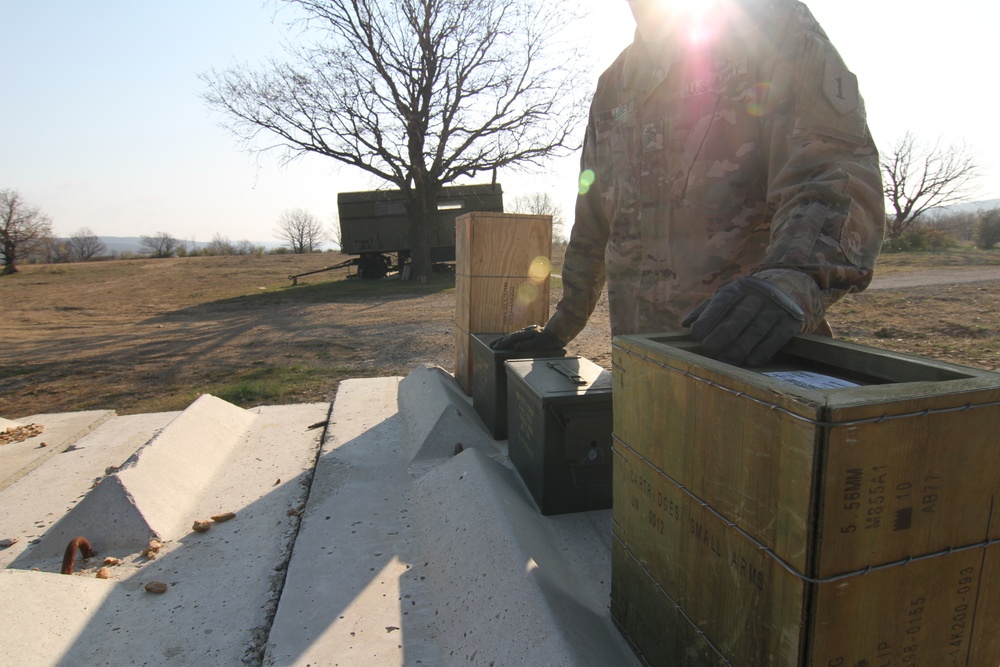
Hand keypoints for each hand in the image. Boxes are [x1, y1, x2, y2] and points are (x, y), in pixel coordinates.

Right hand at [488, 325, 563, 352]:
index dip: (503, 343)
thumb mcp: (542, 344)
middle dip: (501, 341)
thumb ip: (528, 345)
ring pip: (515, 335)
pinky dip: (512, 338)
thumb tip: (516, 346)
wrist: (563, 329)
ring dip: (505, 339)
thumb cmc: (553, 339)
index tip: (495, 346)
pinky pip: (520, 335)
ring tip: (497, 343)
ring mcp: (530, 331)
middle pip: (511, 336)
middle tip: (491, 345)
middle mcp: (528, 331)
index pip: (512, 338)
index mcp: (528, 334)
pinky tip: (511, 340)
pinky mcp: (533, 332)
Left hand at [682, 275, 805, 365]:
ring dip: (740, 348)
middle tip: (709, 349)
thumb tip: (685, 324)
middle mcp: (756, 297)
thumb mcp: (728, 296)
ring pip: (756, 330)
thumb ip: (706, 309)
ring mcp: (774, 309)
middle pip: (739, 317)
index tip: (696, 333)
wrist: (788, 287)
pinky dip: (763, 351)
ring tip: (726, 361)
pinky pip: (776, 339)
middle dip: (723, 335)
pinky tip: (751, 361)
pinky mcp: (789, 323)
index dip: (708, 317)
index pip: (721, 302)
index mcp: (737, 290)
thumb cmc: (747, 298)